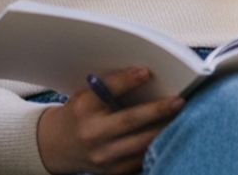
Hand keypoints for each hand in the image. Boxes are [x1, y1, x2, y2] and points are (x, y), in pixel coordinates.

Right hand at [35, 66, 182, 174]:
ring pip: (140, 144)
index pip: (107, 90)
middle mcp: (92, 133)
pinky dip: (156, 147)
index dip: (127, 80)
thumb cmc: (79, 114)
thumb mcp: (86, 95)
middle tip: (178, 101)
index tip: (147, 71)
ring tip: (181, 118)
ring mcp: (102, 156)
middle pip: (129, 120)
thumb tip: (146, 75)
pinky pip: (140, 159)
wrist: (56, 146)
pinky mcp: (112, 171)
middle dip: (157, 110)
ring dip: (163, 130)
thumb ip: (110, 87)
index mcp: (83, 108)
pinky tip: (169, 136)